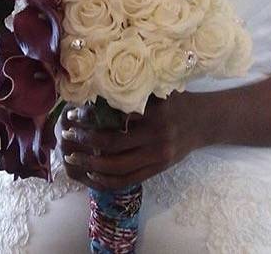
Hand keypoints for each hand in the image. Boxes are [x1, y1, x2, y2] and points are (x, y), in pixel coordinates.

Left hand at [60, 91, 217, 190]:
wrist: (205, 121)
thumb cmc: (176, 101)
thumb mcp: (157, 90)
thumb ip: (132, 93)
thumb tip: (93, 91)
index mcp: (154, 112)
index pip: (115, 117)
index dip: (90, 118)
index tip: (72, 114)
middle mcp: (156, 136)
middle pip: (112, 144)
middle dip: (84, 141)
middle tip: (66, 135)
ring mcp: (158, 156)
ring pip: (117, 167)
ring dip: (90, 164)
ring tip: (72, 157)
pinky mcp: (158, 170)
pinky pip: (128, 180)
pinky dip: (106, 180)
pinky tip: (91, 175)